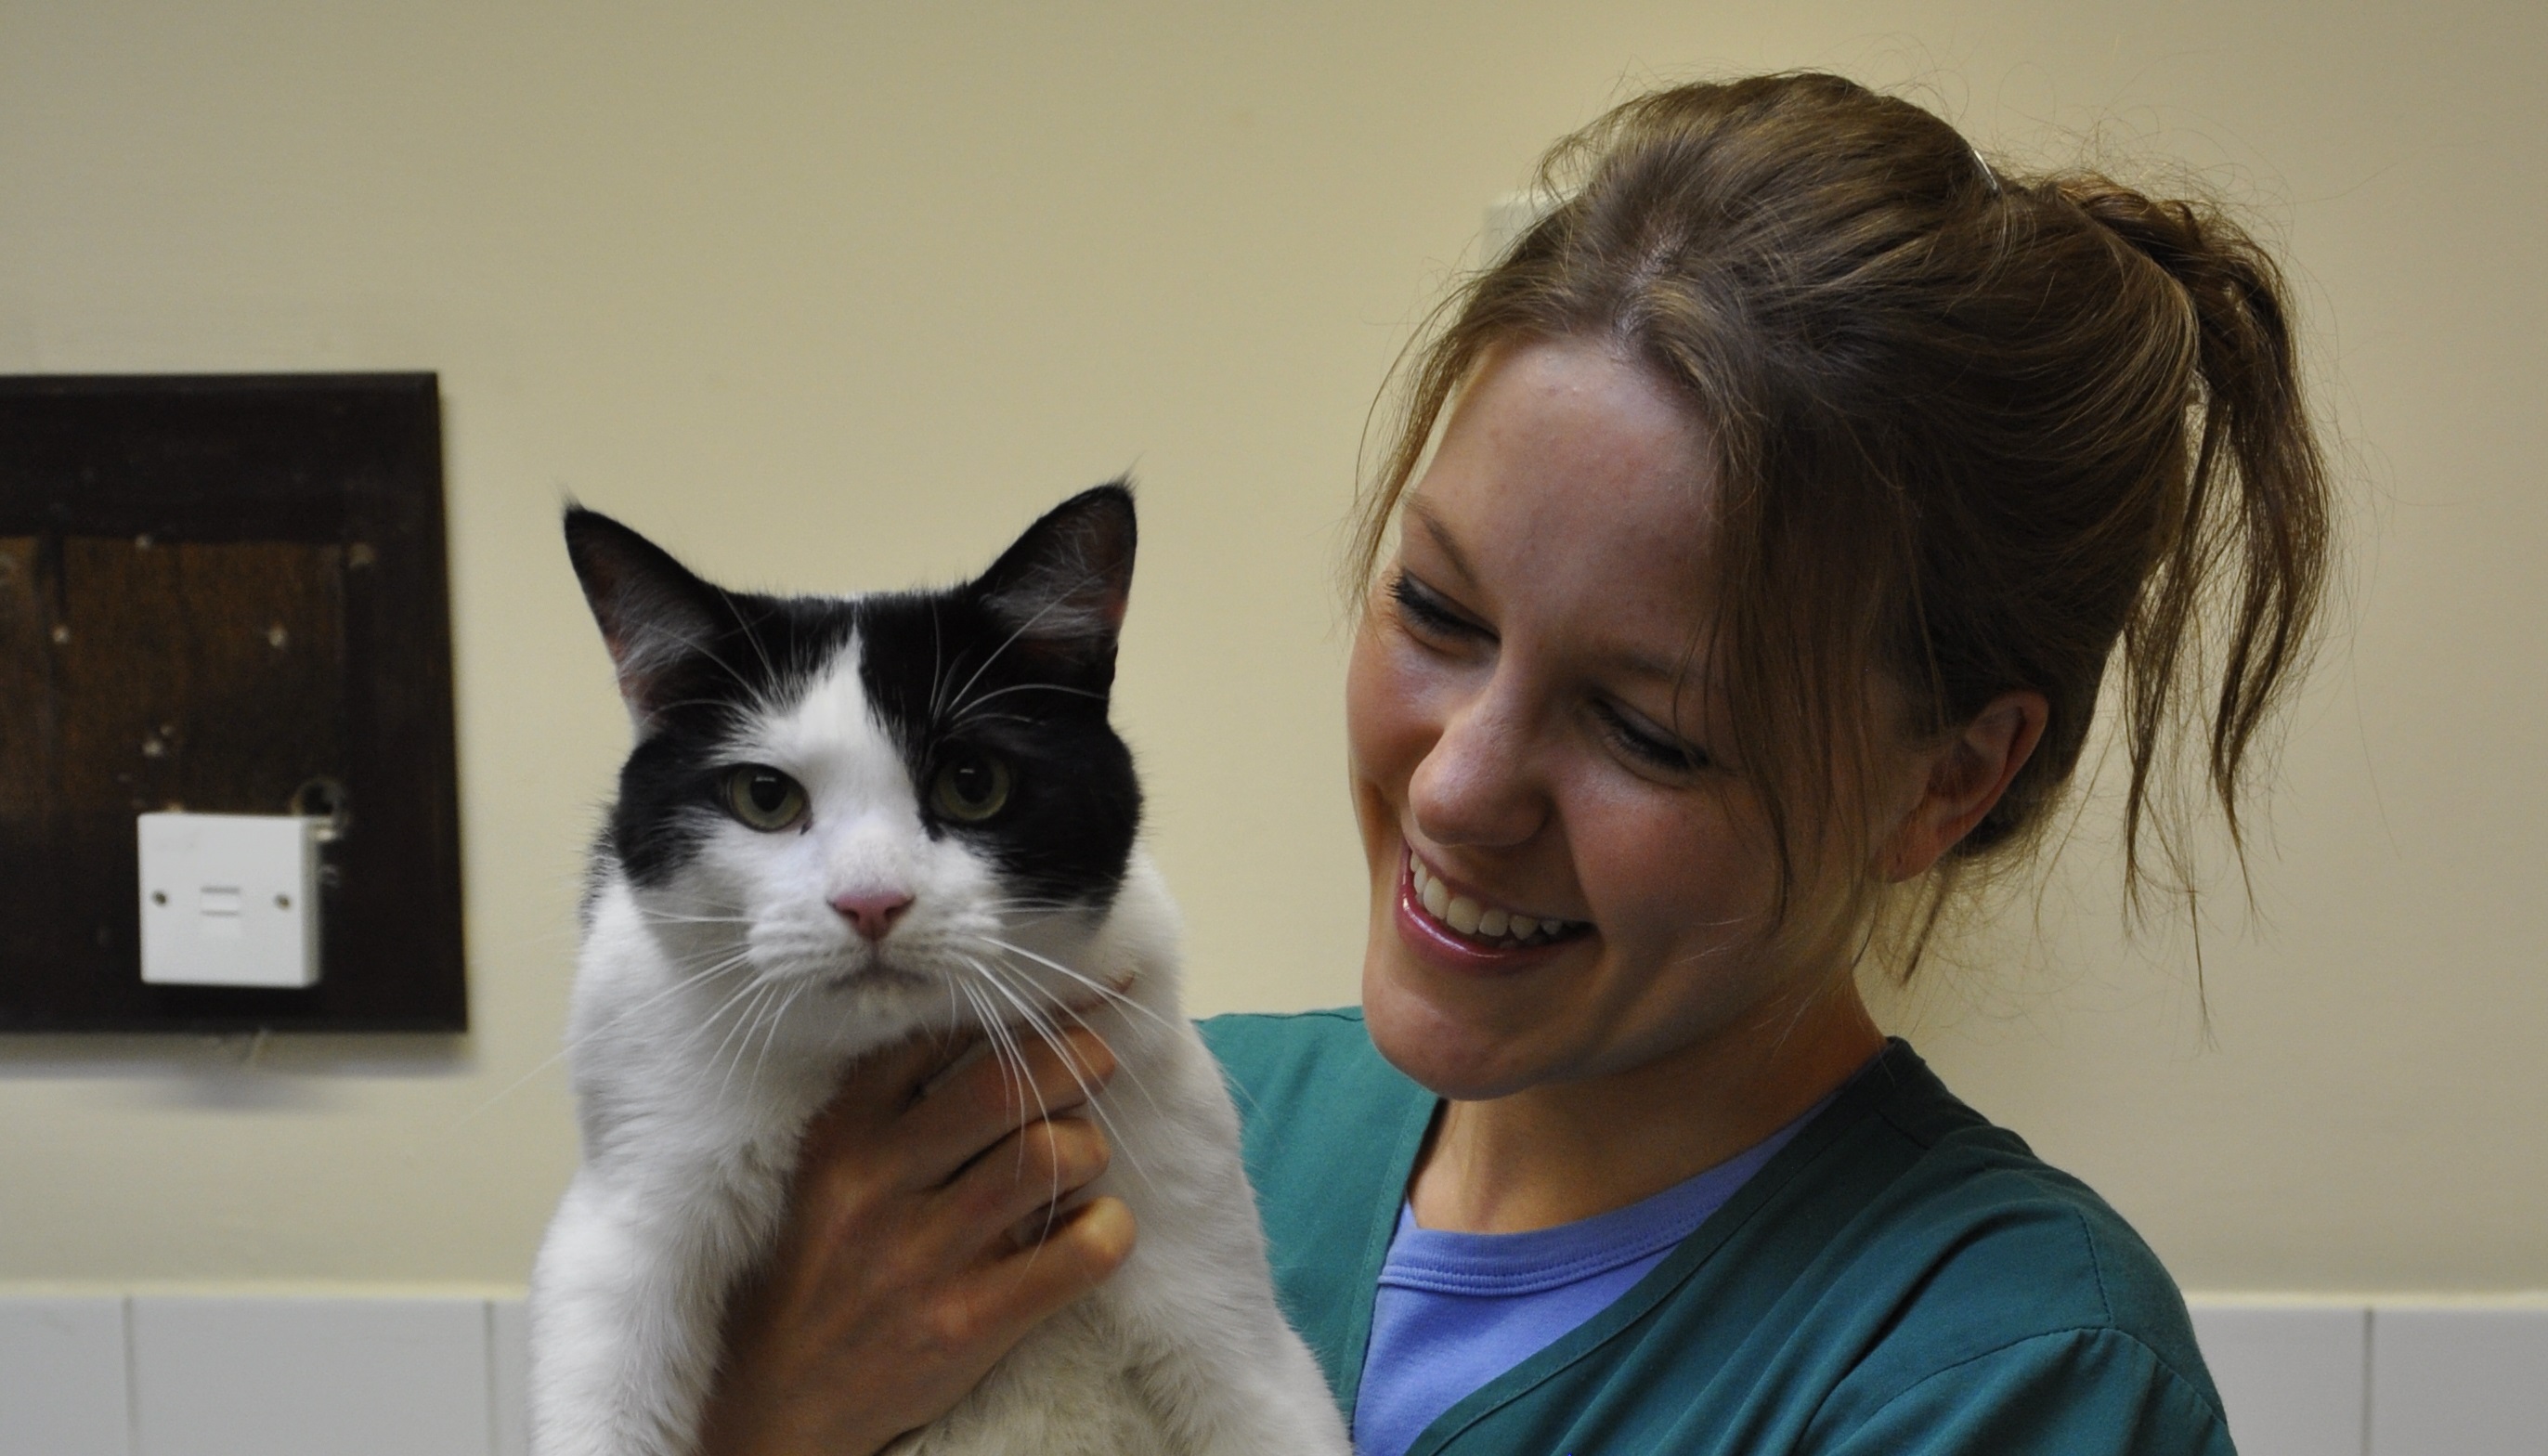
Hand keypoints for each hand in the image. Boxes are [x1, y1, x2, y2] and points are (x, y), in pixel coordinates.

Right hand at [695, 1026, 1134, 1455]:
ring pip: (1049, 1154)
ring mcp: (923, 1256)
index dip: (1026, 1004)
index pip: (942, 1033)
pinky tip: (1095, 1230)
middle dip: (1076, 1061)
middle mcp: (879, 1182)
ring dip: (1087, 1147)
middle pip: (1008, 1083)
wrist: (779, 1405)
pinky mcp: (967, 1324)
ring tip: (1078, 1161)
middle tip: (1097, 1065)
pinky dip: (1109, 1230)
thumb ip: (893, 1105)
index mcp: (843, 1133)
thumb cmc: (819, 1270)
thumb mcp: (826, 1172)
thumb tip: (1005, 1033)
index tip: (1082, 989)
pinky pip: (1079, 1252)